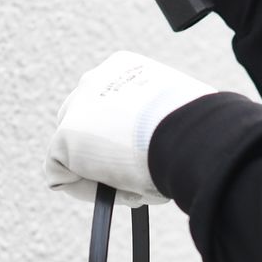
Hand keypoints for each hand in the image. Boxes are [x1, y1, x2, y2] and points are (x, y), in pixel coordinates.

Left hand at [43, 50, 216, 206]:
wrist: (188, 132)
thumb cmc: (199, 129)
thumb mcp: (181, 117)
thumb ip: (164, 124)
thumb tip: (168, 150)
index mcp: (126, 69)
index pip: (113, 107)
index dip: (127, 139)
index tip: (149, 158)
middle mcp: (96, 80)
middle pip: (86, 126)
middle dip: (104, 155)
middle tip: (136, 179)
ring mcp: (77, 106)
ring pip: (73, 152)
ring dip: (98, 174)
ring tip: (135, 188)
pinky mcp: (64, 136)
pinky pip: (63, 175)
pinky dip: (85, 191)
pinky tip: (121, 192)